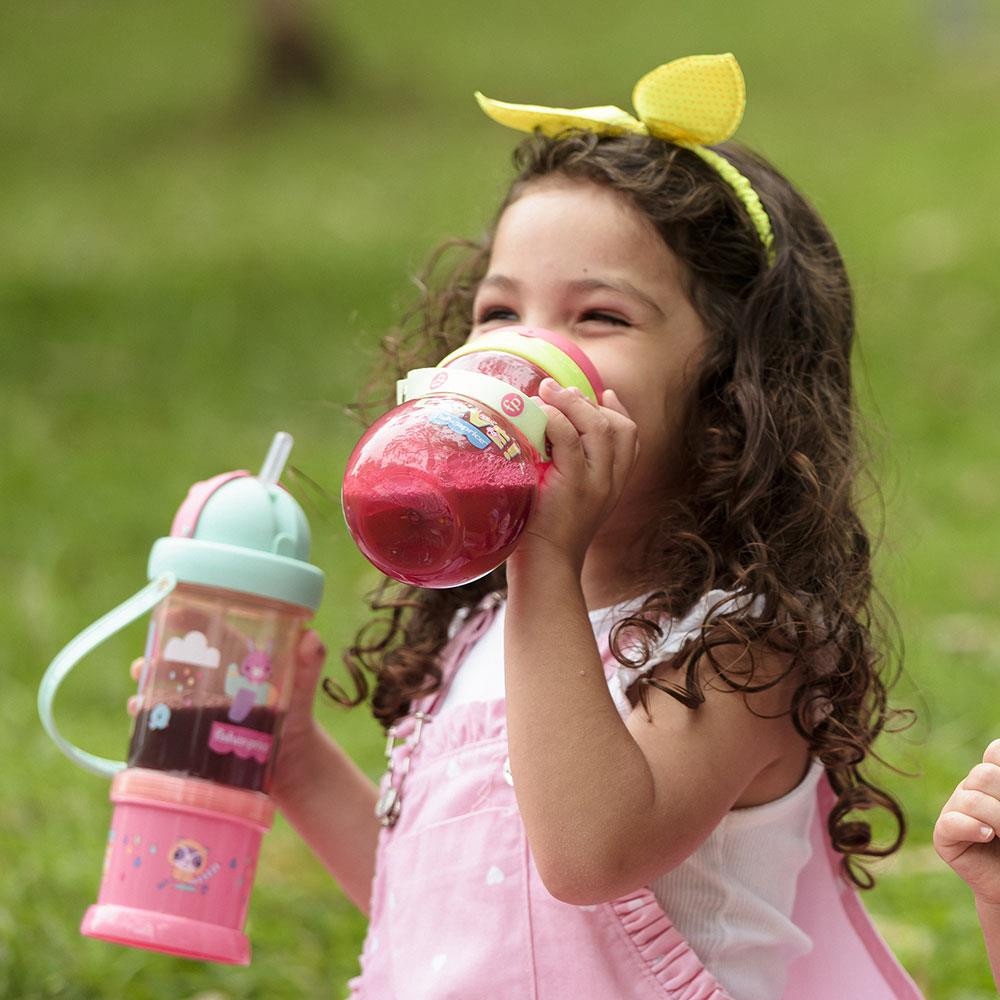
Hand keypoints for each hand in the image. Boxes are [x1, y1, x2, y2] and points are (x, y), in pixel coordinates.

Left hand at [516, 380, 638, 568]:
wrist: (545, 569)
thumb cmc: (544, 537)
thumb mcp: (565, 501)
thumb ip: (565, 473)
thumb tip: (543, 438)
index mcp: (613, 486)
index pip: (630, 438)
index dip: (617, 410)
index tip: (600, 394)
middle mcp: (610, 483)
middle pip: (618, 427)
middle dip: (586, 401)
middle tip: (554, 389)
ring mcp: (595, 484)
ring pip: (598, 427)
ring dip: (571, 403)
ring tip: (544, 394)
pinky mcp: (573, 485)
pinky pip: (569, 438)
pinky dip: (554, 419)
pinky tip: (538, 414)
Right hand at [934, 740, 999, 904]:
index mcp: (992, 780)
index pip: (995, 752)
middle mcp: (970, 789)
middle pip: (983, 775)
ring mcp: (954, 810)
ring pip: (970, 799)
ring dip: (996, 818)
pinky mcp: (943, 836)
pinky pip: (952, 823)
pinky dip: (971, 827)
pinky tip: (987, 835)